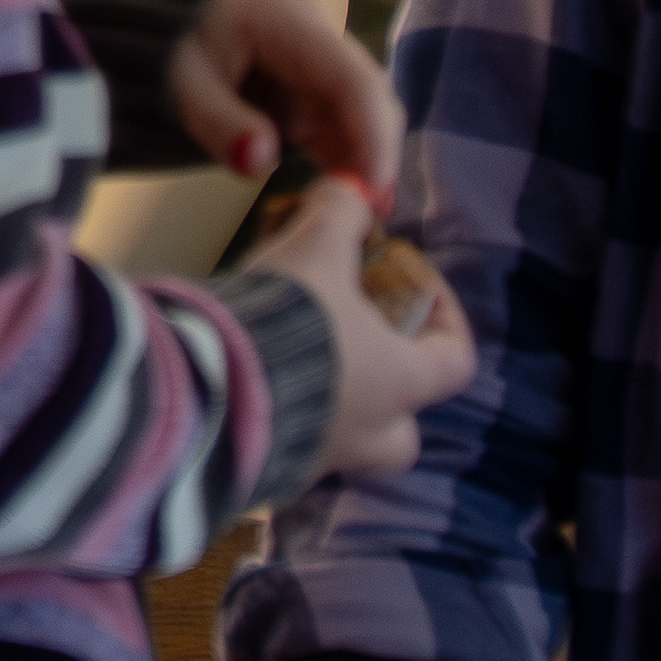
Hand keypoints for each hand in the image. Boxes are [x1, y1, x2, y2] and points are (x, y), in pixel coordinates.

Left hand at [166, 0, 397, 190]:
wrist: (167, 27)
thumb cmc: (174, 45)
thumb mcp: (182, 83)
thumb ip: (218, 122)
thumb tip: (260, 159)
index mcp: (290, 24)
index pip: (352, 79)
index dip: (372, 132)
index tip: (375, 184)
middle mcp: (319, 41)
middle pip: (368, 98)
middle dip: (376, 154)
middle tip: (373, 212)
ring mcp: (320, 67)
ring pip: (361, 117)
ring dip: (363, 163)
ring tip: (361, 215)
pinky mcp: (312, 93)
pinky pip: (339, 128)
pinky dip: (343, 162)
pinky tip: (343, 198)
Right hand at [236, 176, 477, 483]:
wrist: (204, 389)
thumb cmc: (284, 321)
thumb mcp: (315, 250)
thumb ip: (340, 214)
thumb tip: (353, 188)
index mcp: (401, 383)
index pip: (457, 359)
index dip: (446, 315)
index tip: (411, 280)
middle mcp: (370, 434)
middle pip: (404, 427)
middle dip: (387, 388)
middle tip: (352, 342)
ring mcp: (319, 461)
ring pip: (344, 436)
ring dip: (327, 398)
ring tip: (287, 349)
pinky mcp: (266, 471)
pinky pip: (287, 443)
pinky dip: (277, 411)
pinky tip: (245, 373)